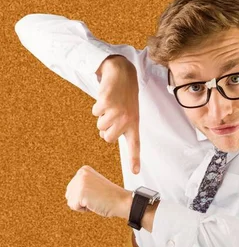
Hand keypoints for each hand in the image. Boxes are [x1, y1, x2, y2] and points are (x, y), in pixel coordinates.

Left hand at [65, 165, 131, 217]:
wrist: (121, 200)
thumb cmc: (109, 196)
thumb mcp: (93, 185)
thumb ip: (81, 185)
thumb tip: (68, 193)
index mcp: (84, 170)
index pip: (72, 188)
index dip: (84, 195)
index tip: (97, 192)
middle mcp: (80, 173)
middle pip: (69, 194)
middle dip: (81, 200)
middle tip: (97, 197)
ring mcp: (80, 182)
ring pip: (70, 201)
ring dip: (82, 205)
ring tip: (96, 200)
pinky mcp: (80, 193)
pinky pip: (74, 207)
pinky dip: (83, 209)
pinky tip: (94, 203)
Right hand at [92, 55, 140, 173]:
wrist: (122, 74)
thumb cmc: (125, 97)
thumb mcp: (129, 112)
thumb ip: (121, 126)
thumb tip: (107, 137)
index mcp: (134, 124)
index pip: (135, 145)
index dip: (134, 159)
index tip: (136, 172)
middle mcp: (127, 119)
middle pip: (107, 138)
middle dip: (105, 129)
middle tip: (112, 116)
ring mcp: (117, 111)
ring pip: (100, 126)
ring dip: (101, 116)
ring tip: (111, 105)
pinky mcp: (107, 102)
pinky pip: (95, 113)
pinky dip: (97, 106)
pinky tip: (106, 98)